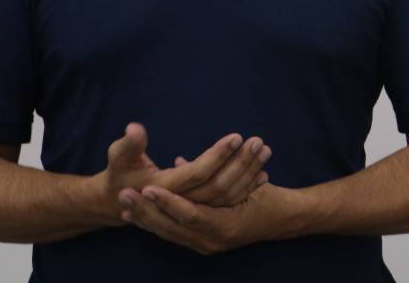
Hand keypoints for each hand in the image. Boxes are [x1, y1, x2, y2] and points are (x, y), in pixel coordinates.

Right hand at [94, 123, 269, 224]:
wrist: (118, 204)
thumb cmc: (118, 175)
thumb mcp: (118, 158)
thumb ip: (129, 144)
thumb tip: (134, 128)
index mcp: (164, 190)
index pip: (198, 174)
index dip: (217, 155)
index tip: (236, 136)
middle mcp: (182, 206)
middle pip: (219, 187)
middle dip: (240, 163)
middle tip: (258, 141)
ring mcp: (193, 213)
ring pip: (227, 196)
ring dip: (248, 173)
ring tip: (264, 149)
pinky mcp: (201, 214)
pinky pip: (228, 204)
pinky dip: (246, 188)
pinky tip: (263, 174)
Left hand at [117, 182, 294, 255]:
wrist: (285, 219)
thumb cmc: (269, 196)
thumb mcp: (247, 179)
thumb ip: (217, 172)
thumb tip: (180, 163)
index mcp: (225, 225)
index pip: (189, 214)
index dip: (167, 201)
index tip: (147, 188)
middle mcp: (214, 241)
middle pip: (172, 228)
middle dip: (146, 213)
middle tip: (123, 198)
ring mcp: (209, 246)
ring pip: (170, 234)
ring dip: (146, 220)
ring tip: (124, 207)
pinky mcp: (205, 244)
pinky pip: (175, 235)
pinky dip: (156, 225)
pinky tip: (140, 217)